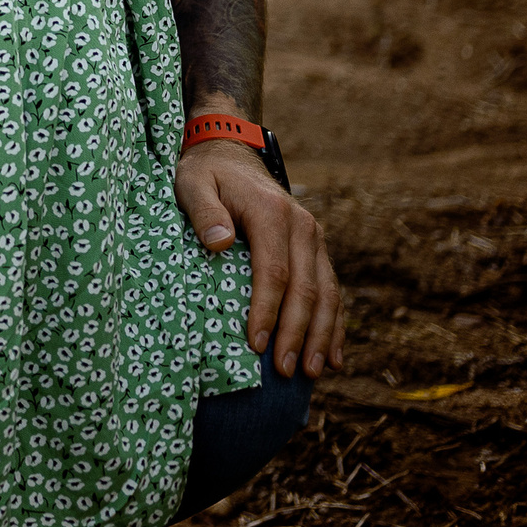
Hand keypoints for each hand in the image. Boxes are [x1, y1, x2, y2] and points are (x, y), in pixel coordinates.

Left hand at [176, 139, 345, 377]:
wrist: (230, 152)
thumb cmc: (204, 174)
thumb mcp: (192, 183)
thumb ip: (204, 211)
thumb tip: (220, 242)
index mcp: (272, 212)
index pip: (274, 271)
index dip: (266, 310)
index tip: (254, 345)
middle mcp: (303, 226)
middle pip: (307, 289)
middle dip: (297, 334)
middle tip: (286, 372)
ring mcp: (314, 238)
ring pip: (327, 295)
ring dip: (322, 337)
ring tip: (311, 373)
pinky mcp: (316, 249)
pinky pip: (332, 291)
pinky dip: (334, 326)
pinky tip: (334, 358)